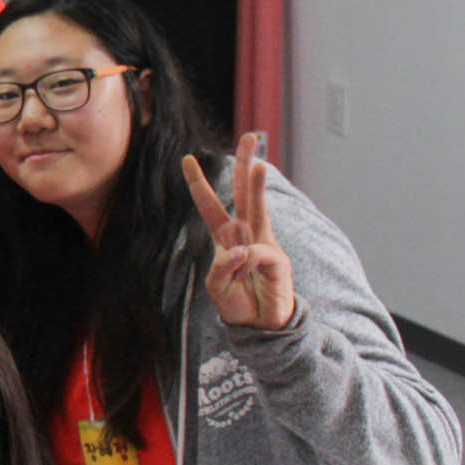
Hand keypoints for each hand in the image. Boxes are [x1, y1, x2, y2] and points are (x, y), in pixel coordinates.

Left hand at [183, 133, 296, 330]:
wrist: (260, 327)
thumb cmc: (238, 303)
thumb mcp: (216, 286)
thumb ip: (222, 267)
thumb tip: (240, 251)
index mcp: (226, 237)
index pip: (210, 205)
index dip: (198, 183)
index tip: (186, 159)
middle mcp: (246, 234)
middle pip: (244, 192)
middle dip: (246, 164)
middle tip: (248, 137)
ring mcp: (264, 244)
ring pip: (259, 208)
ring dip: (258, 187)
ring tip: (260, 165)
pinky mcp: (278, 260)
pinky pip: (257, 253)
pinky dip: (247, 263)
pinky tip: (246, 273)